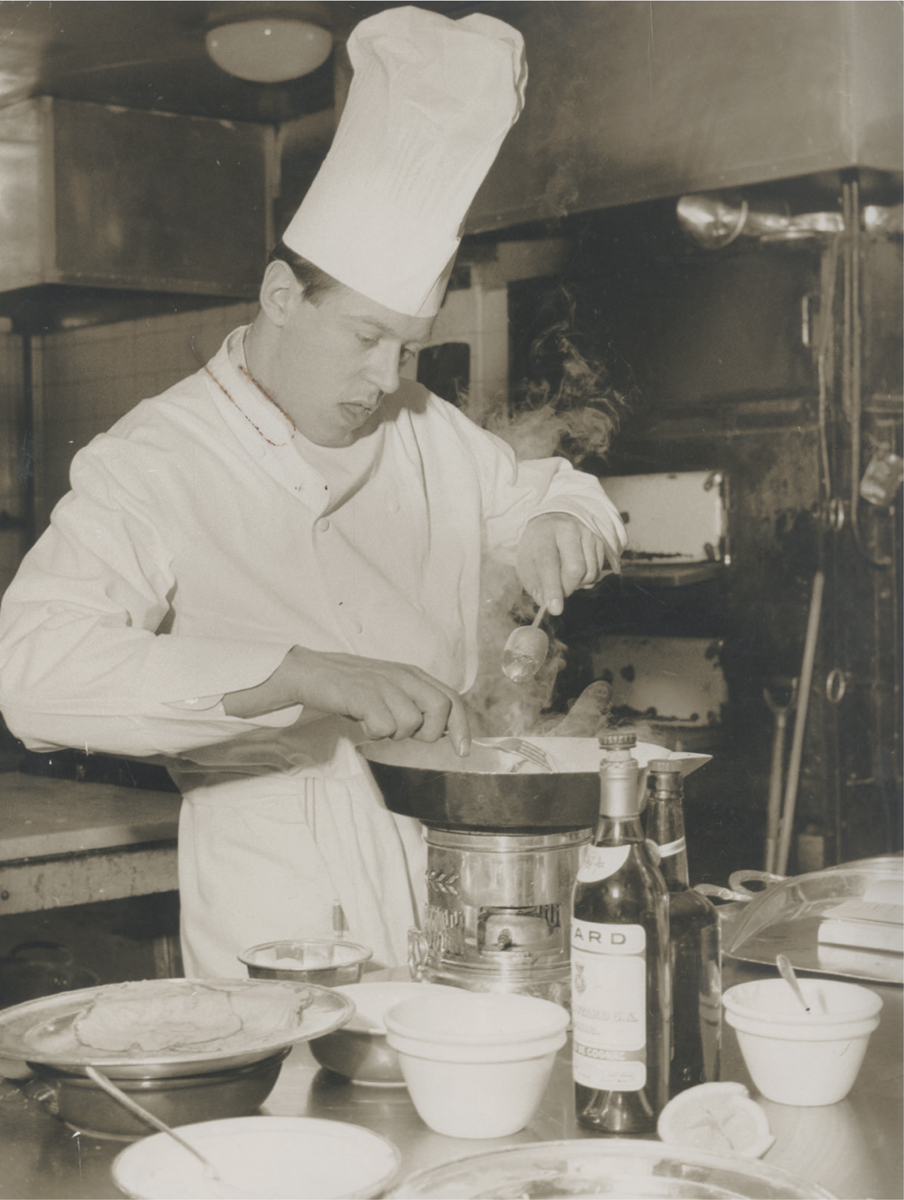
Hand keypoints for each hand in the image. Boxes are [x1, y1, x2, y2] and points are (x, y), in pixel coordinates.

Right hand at [224, 645, 471, 754]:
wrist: (312, 673)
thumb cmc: (353, 688)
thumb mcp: (390, 689)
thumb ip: (416, 703)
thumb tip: (443, 731)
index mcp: (413, 674)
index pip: (452, 699)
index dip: (462, 727)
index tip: (463, 751)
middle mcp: (403, 676)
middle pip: (440, 708)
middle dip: (429, 732)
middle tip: (406, 735)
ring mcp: (384, 684)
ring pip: (411, 723)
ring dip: (394, 733)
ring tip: (375, 723)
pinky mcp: (364, 695)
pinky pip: (383, 726)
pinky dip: (374, 732)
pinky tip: (361, 721)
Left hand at [516, 514, 610, 615]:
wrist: (552, 521)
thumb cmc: (537, 547)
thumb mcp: (527, 563)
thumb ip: (535, 586)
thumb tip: (548, 604)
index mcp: (544, 534)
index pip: (549, 563)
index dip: (553, 588)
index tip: (555, 609)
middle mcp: (567, 530)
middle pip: (576, 569)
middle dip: (568, 588)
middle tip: (560, 591)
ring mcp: (587, 533)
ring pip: (590, 571)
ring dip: (578, 584)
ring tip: (566, 576)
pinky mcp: (600, 540)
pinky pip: (599, 570)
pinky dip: (588, 579)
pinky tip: (577, 571)